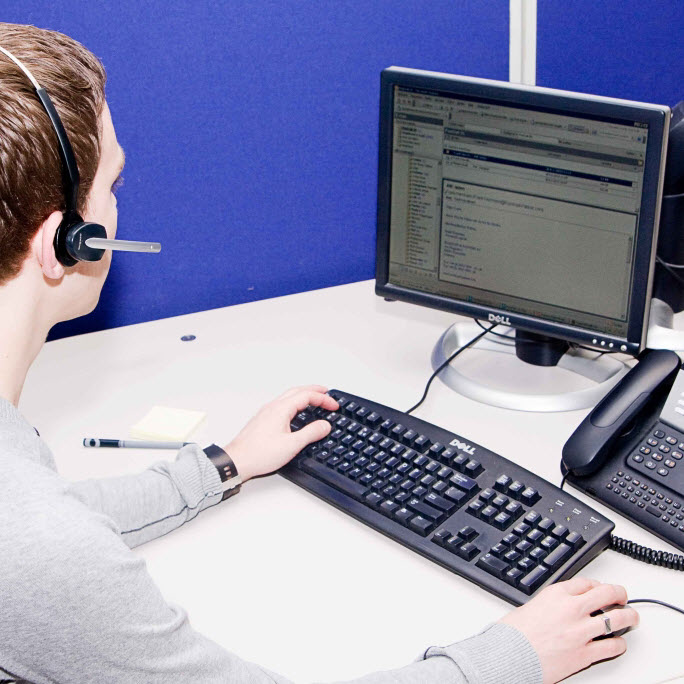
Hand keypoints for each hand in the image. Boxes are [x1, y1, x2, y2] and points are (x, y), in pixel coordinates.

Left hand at [224, 385, 338, 481]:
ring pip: (289, 397)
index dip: (323, 399)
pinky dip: (295, 403)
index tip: (334, 405)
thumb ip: (311, 433)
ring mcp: (266, 413)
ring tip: (314, 400)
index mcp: (281, 409)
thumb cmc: (259, 454)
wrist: (236, 461)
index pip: (307, 396)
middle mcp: (273, 407)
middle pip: (297, 391)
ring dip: (304, 395)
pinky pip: (282, 404)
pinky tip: (296, 413)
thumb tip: (325, 425)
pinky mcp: (263, 420)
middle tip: (327, 393)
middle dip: (314, 391)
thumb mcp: (292, 445)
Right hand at [498, 577, 638, 683]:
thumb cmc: (513, 634)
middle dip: (619, 594)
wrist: (508, 655)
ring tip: (631, 618)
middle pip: (607, 593)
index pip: (586, 582)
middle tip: (622, 597)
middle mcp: (571, 609)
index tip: (600, 589)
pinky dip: (619, 644)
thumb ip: (551, 604)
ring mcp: (581, 632)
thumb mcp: (530, 606)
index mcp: (556, 594)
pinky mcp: (584, 654)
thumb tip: (562, 606)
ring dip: (628, 617)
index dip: (597, 585)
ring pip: (617, 619)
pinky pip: (612, 646)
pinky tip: (618, 643)